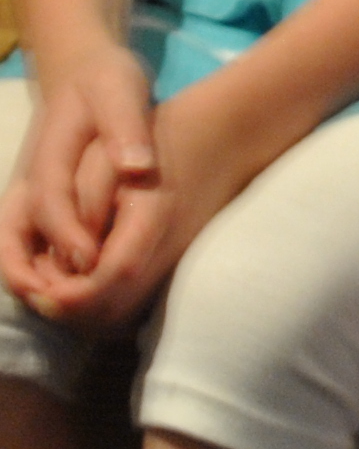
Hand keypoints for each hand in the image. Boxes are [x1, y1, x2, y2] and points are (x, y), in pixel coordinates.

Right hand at [0, 46, 151, 303]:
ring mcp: (27, 192)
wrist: (82, 70)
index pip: (49, 202)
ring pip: (13, 243)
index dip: (67, 234)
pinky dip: (37, 267)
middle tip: (63, 305)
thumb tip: (138, 168)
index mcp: (49, 154)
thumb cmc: (106, 82)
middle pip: (15, 234)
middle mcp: (28, 179)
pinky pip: (26, 242)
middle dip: (32, 273)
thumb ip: (126, 128)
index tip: (91, 261)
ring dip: (30, 277)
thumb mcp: (122, 91)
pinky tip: (70, 288)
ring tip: (61, 309)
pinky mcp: (37, 201)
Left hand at [6, 81, 281, 335]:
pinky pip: (135, 303)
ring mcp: (176, 260)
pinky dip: (104, 306)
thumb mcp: (111, 158)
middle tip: (41, 290)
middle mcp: (167, 251)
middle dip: (69, 310)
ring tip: (59, 288)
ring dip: (86, 312)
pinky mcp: (177, 262)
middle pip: (112, 311)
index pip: (104, 282)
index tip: (36, 287)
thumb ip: (82, 207)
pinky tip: (87, 282)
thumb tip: (67, 259)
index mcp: (151, 224)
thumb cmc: (167, 134)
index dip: (65, 295)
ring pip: (123, 314)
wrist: (232, 133)